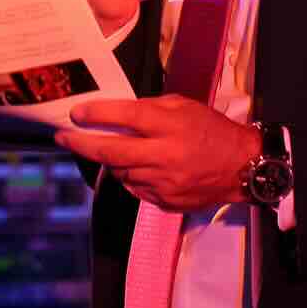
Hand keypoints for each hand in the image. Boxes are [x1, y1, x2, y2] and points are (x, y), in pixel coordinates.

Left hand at [58, 97, 258, 211]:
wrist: (243, 167)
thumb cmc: (213, 131)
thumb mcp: (185, 107)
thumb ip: (151, 108)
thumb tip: (116, 114)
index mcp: (171, 126)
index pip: (125, 116)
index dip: (96, 114)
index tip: (76, 114)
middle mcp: (165, 154)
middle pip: (111, 151)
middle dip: (81, 143)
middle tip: (63, 137)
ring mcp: (163, 181)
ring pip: (120, 172)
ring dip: (111, 161)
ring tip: (113, 152)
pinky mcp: (165, 200)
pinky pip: (135, 188)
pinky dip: (131, 177)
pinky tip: (139, 168)